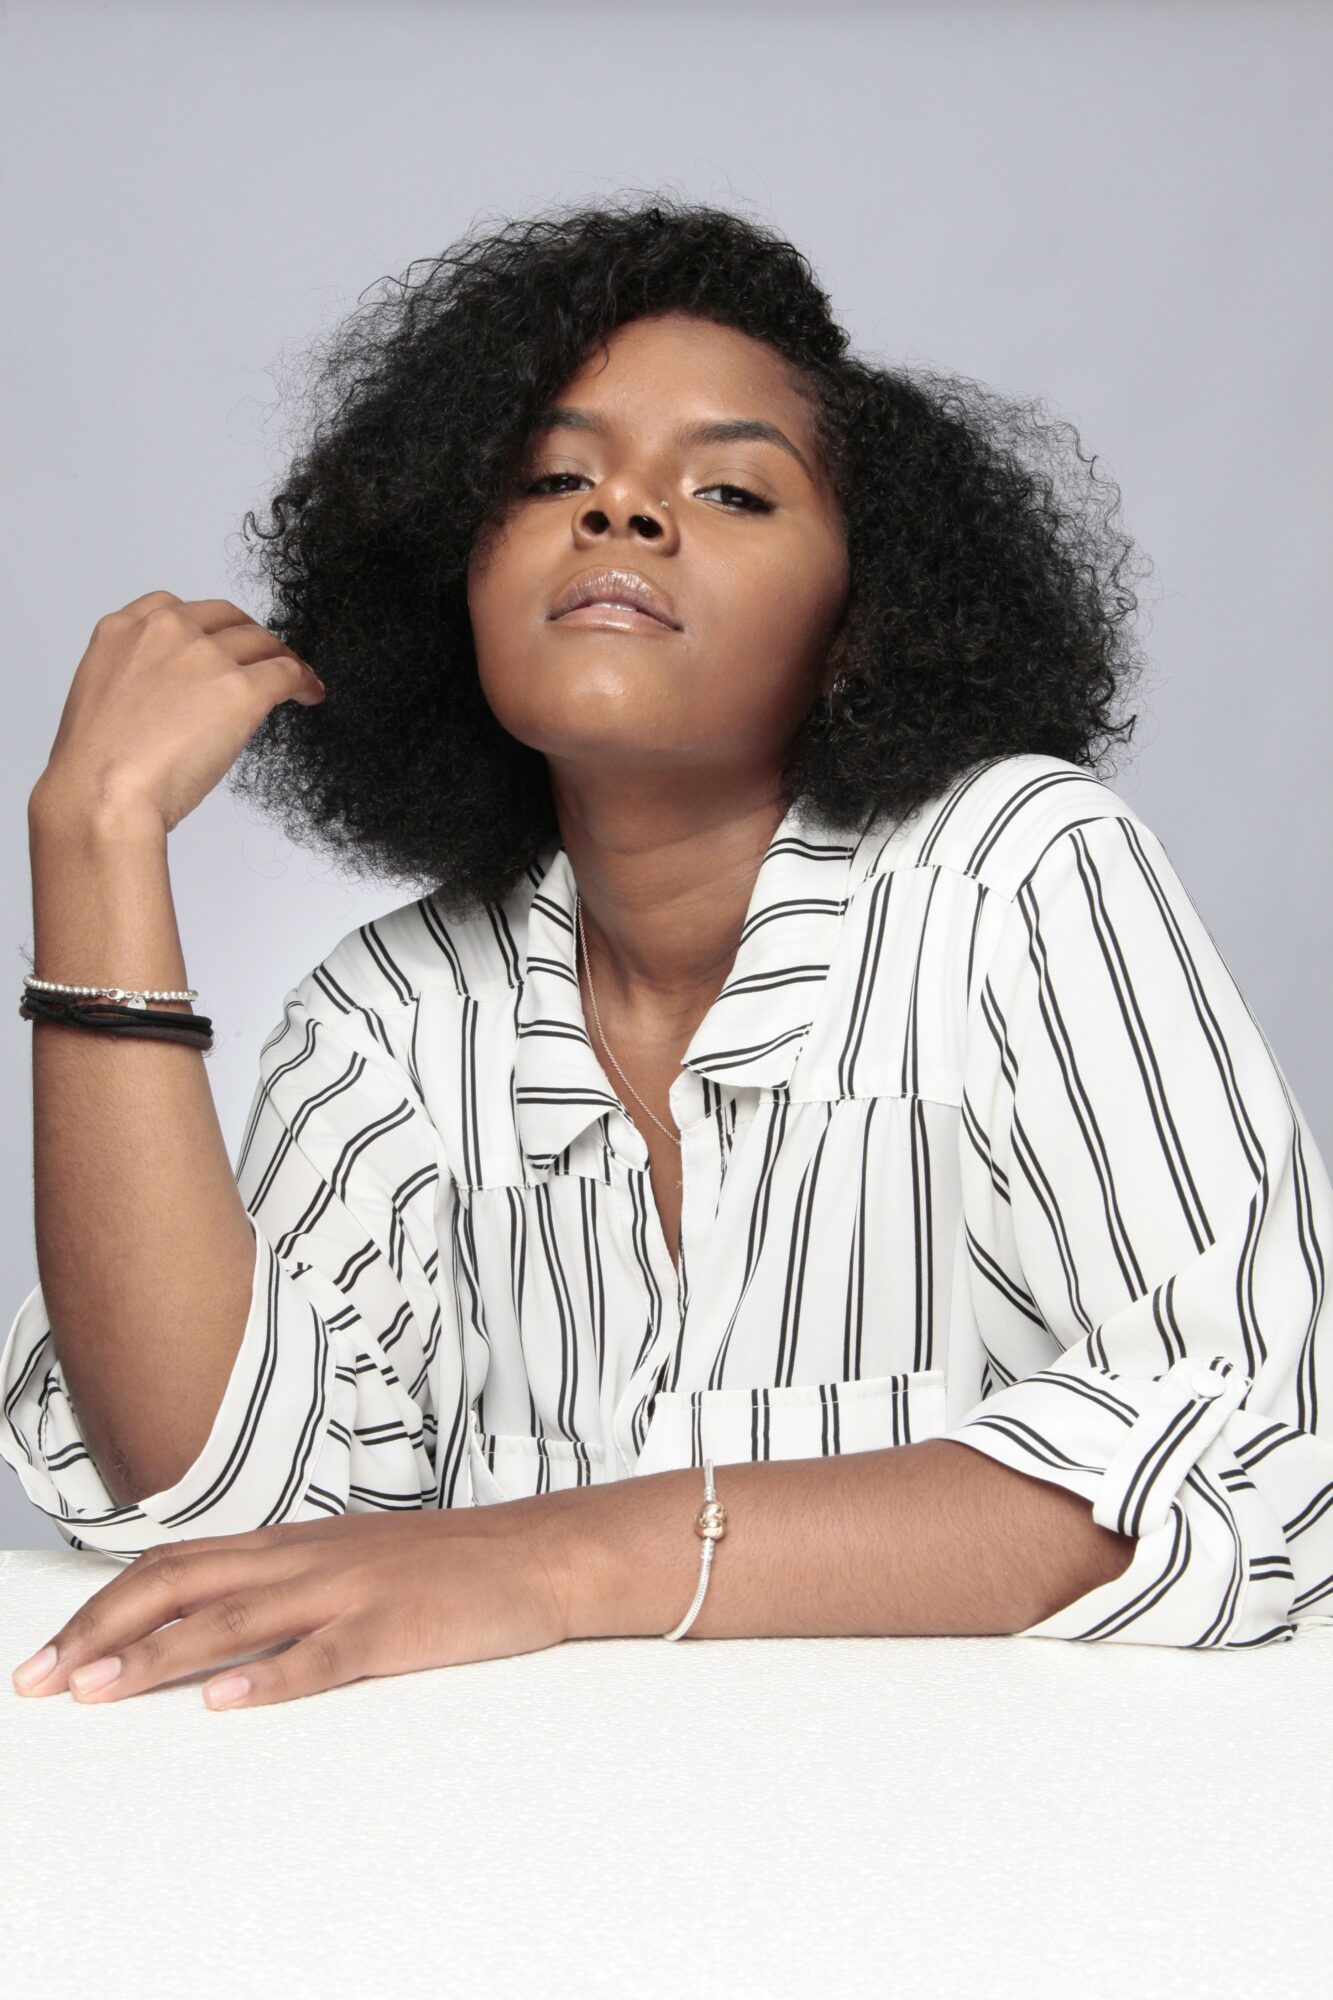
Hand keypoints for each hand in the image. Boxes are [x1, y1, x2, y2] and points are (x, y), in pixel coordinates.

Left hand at [10, 1506, 574, 1709]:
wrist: (538, 1553)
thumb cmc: (445, 1565)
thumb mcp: (349, 1558)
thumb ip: (281, 1581)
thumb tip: (206, 1618)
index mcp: (292, 1543)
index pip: (173, 1565)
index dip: (103, 1607)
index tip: (51, 1654)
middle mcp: (307, 1559)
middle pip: (182, 1584)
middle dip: (103, 1632)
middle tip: (44, 1680)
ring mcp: (349, 1590)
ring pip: (235, 1617)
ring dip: (160, 1655)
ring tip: (100, 1689)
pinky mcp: (393, 1628)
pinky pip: (322, 1654)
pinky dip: (270, 1677)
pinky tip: (228, 1700)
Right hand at [32, 590, 325, 835]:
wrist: (103, 794)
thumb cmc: (96, 767)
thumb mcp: (101, 699)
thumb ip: (137, 680)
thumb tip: (172, 696)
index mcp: (123, 630)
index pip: (176, 608)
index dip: (208, 625)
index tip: (221, 640)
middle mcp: (166, 632)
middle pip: (226, 620)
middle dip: (249, 639)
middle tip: (264, 660)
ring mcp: (205, 657)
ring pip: (261, 643)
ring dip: (281, 660)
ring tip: (295, 679)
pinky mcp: (241, 689)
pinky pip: (286, 673)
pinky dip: (304, 681)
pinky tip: (309, 693)